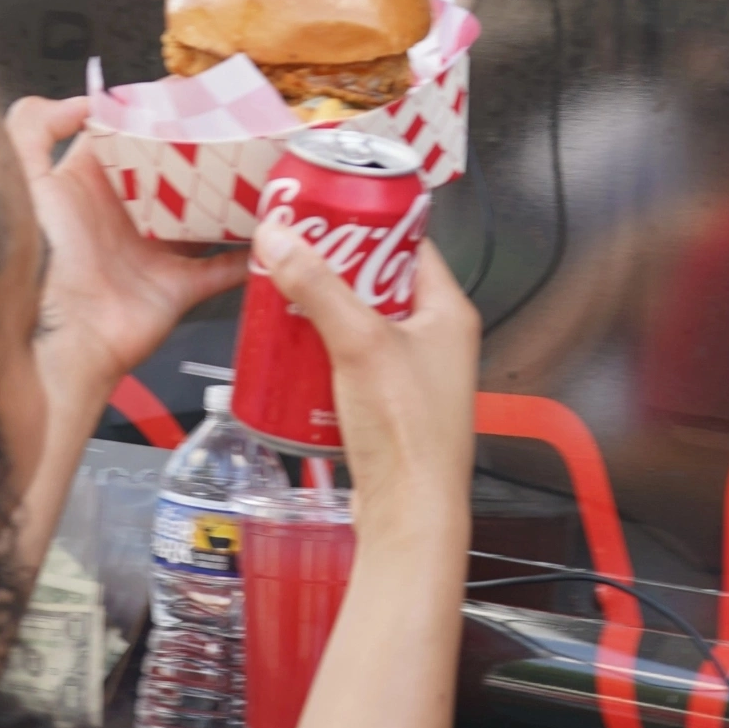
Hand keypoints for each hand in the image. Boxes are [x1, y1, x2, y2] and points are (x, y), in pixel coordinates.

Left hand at [4, 94, 244, 400]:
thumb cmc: (38, 259)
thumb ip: (34, 126)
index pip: (127, 141)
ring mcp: (153, 254)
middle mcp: (123, 217)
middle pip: (173, 175)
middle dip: (205, 154)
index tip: (191, 97)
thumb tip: (83, 99)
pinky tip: (272, 234)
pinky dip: (248, 256)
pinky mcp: (177, 289)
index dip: (155, 118)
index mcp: (88, 186)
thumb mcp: (23, 179)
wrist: (55, 338)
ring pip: (203, 217)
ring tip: (266, 172)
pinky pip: (222, 269)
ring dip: (232, 199)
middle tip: (242, 130)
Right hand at [251, 221, 478, 543]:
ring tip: (287, 298)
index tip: (326, 210)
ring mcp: (413, 374)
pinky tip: (293, 352)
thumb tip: (280, 237)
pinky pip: (351, 360)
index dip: (367, 222)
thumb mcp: (359, 343)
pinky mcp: (388, 404)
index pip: (408, 242)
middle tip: (295, 254)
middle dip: (334, 269)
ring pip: (362, 322)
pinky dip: (323, 351)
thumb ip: (318, 287)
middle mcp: (436, 339)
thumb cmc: (410, 437)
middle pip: (378, 282)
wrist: (409, 517)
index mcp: (448, 312)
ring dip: (324, 310)